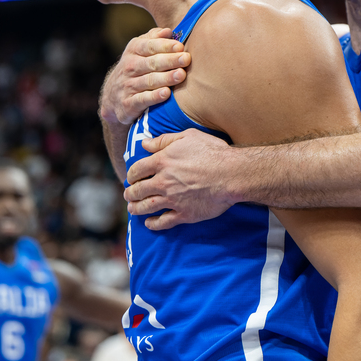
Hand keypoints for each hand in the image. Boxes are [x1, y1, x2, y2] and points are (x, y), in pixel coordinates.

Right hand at [100, 28, 189, 126]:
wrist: (112, 96)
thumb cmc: (135, 68)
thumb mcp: (140, 50)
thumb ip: (154, 39)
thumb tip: (169, 31)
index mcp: (133, 50)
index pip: (149, 46)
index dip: (165, 46)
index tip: (180, 46)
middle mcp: (129, 67)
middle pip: (151, 63)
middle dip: (170, 60)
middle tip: (186, 59)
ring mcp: (128, 86)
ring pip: (148, 81)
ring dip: (166, 78)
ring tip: (181, 75)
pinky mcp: (128, 104)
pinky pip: (142, 99)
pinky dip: (154, 97)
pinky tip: (166, 93)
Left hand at [123, 129, 238, 229]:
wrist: (231, 174)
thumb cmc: (212, 152)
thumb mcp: (188, 136)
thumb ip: (163, 140)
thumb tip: (144, 143)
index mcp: (162, 161)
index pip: (137, 170)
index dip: (131, 174)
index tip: (131, 178)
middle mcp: (163, 182)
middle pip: (138, 190)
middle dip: (130, 193)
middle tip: (128, 195)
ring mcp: (172, 200)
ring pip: (146, 207)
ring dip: (136, 208)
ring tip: (132, 209)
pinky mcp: (184, 214)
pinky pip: (163, 222)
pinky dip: (153, 224)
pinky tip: (149, 223)